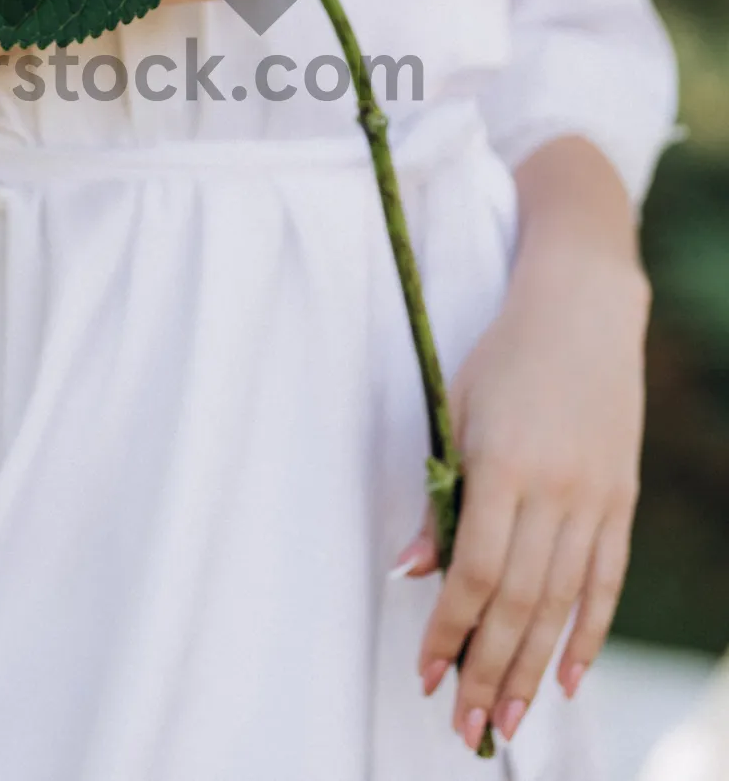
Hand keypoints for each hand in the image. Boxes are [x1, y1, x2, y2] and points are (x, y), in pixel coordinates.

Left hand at [394, 235, 650, 750]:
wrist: (583, 310)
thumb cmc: (502, 356)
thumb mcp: (453, 408)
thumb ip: (439, 494)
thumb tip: (412, 570)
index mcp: (504, 464)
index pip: (477, 571)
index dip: (450, 629)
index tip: (427, 673)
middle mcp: (555, 489)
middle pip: (522, 601)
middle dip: (489, 669)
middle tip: (467, 726)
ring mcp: (596, 497)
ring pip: (564, 602)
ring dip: (534, 667)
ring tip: (510, 720)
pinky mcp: (622, 500)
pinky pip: (608, 580)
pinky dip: (590, 633)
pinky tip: (569, 677)